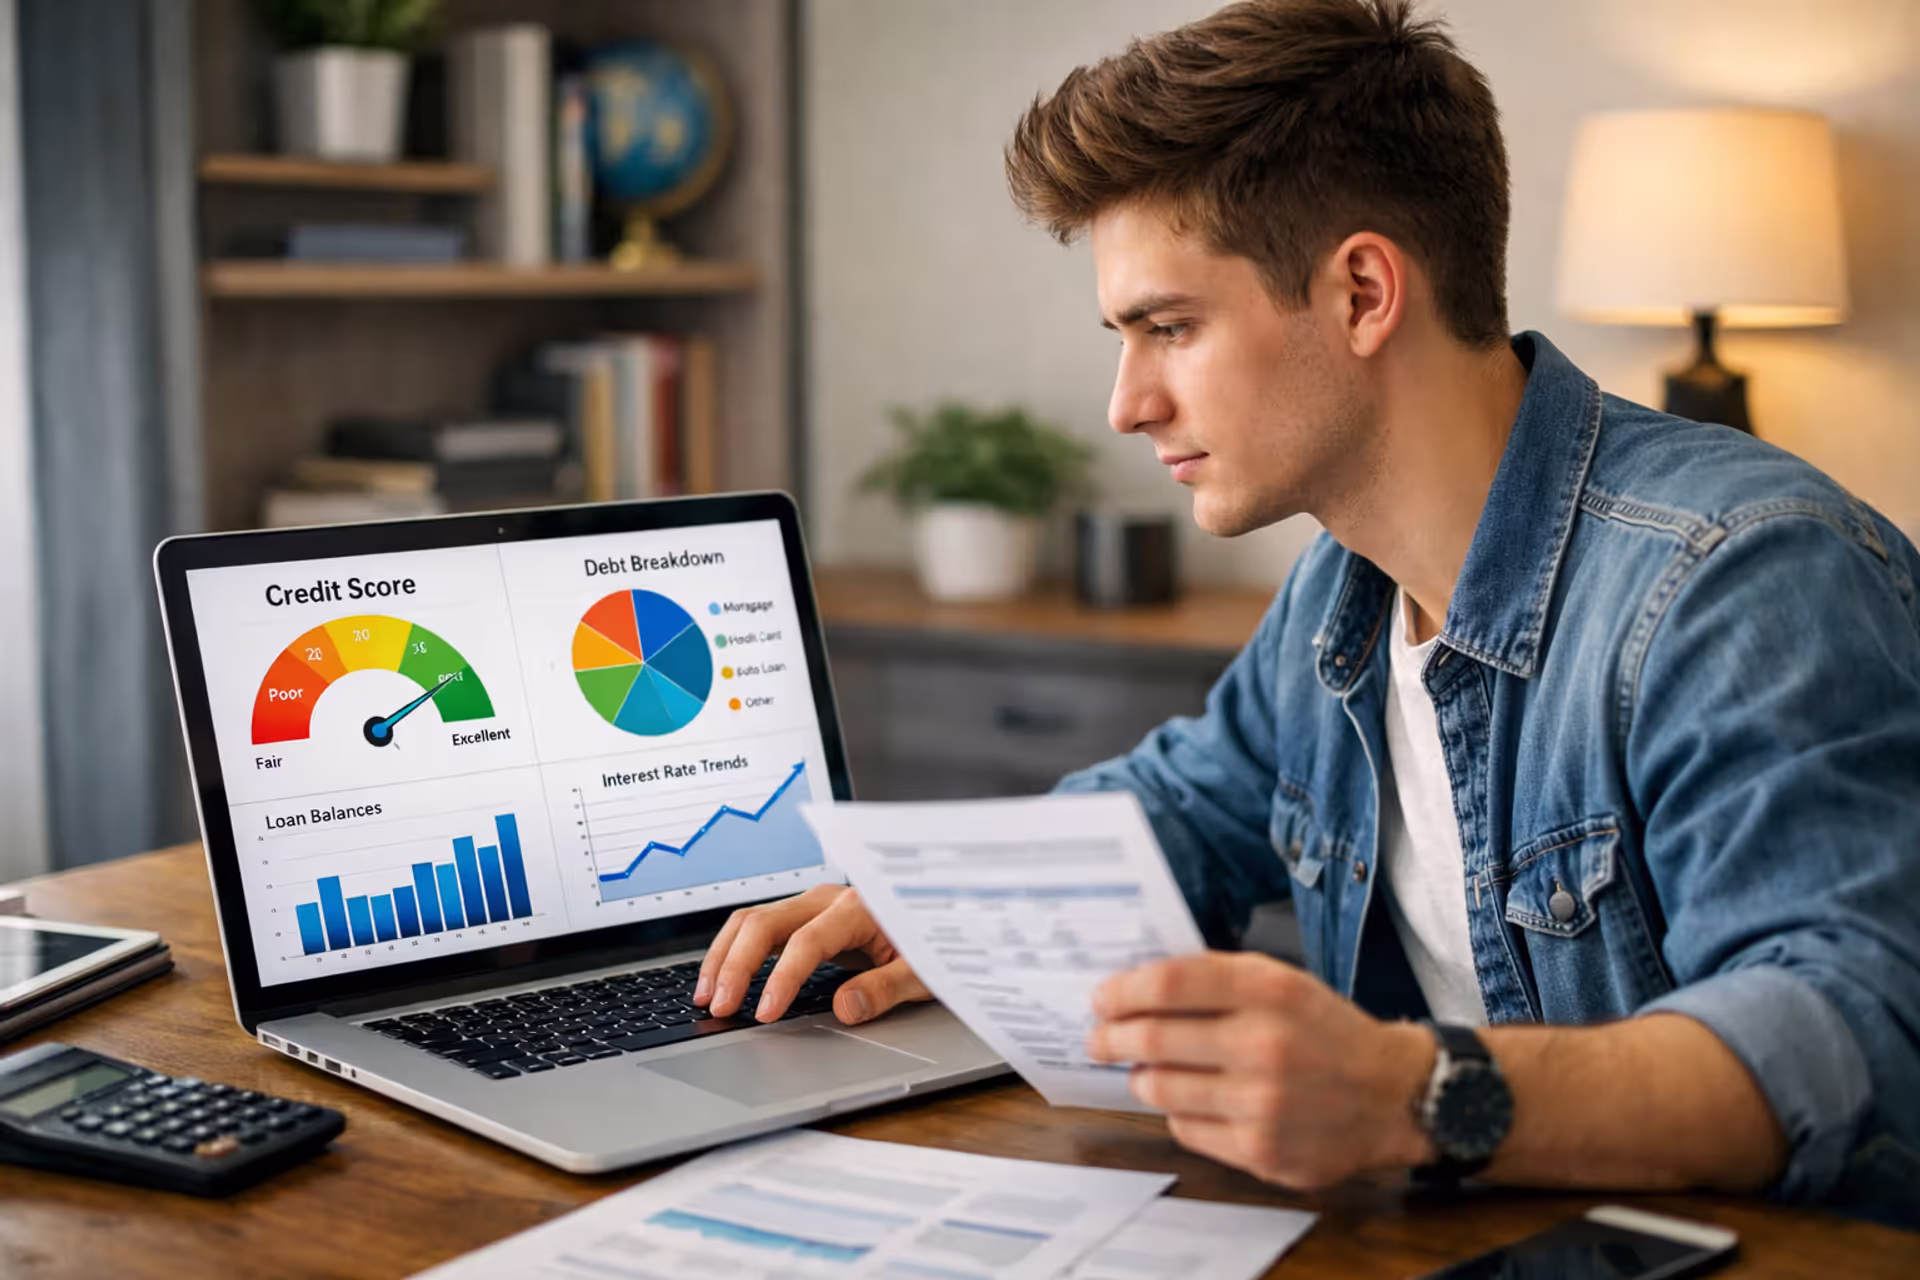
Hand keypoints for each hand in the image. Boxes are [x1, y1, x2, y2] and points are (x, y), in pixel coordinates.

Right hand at [695, 884, 929, 1025]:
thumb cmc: (931, 941)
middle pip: (764, 922)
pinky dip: (734, 952)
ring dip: (724, 957)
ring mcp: (811, 904)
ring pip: (752, 920)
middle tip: (719, 1006)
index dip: (782, 978)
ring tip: (707, 996)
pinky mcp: (803, 916)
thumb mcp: (923, 971)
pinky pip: (758, 928)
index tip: (764, 1013)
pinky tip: (722, 980)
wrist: (936, 914)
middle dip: (735, 965)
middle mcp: (827, 899)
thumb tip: (845, 1009)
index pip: (807, 941)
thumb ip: (885, 989)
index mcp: (857, 907)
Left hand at [1086, 952, 1436, 1189]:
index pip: (1168, 985)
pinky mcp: (1260, 1150)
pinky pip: (1186, 1130)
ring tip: (1147, 1071)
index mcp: (1268, 992)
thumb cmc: (1326, 1032)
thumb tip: (1135, 988)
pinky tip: (1196, 1101)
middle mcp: (1265, 1046)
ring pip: (1160, 1090)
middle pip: (1152, 1039)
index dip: (1123, 991)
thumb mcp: (1280, 982)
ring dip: (1143, 1078)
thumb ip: (1213, 978)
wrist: (1392, 1095)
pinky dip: (1179, 1113)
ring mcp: (1262, 1104)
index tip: (1102, 999)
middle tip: (1099, 1040)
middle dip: (1112, 1039)